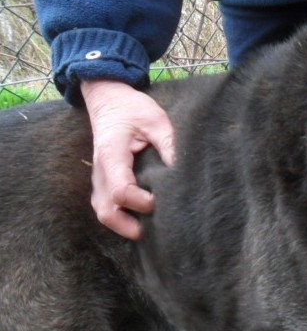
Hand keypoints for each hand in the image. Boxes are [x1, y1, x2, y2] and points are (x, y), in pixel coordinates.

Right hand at [81, 79, 175, 239]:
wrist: (108, 99)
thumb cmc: (132, 109)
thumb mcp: (155, 120)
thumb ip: (168, 144)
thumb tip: (183, 170)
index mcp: (111, 156)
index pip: (121, 191)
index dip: (141, 202)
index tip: (161, 201)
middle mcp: (100, 172)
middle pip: (106, 211)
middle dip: (128, 226)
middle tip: (155, 230)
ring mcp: (99, 178)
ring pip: (104, 212)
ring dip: (124, 224)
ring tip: (150, 229)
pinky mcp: (104, 181)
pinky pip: (107, 205)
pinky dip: (121, 216)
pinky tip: (142, 219)